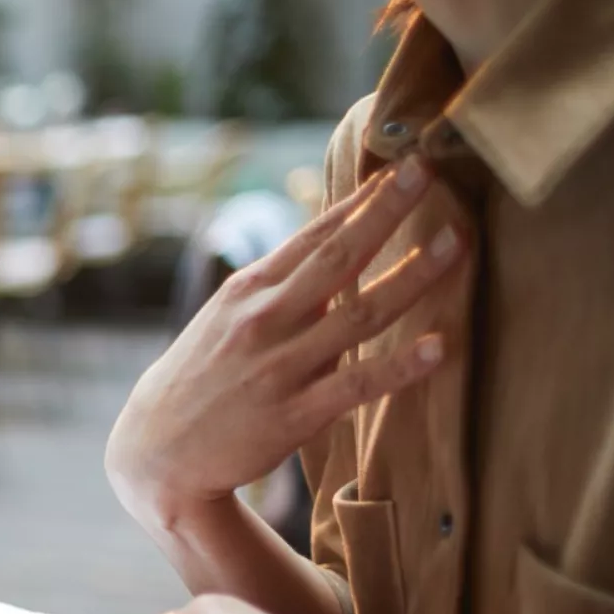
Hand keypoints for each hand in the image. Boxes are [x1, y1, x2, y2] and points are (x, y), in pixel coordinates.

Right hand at [105, 156, 463, 528]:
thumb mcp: (227, 316)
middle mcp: (264, 320)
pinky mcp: (293, 415)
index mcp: (248, 290)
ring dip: (411, 277)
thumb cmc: (202, 377)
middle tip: (427, 171)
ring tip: (457, 242)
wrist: (157, 448)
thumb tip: (332, 240)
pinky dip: (398, 367)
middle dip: (385, 212)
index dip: (360, 200)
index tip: (401, 165)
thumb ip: (279, 284)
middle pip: (337, 257)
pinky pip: (355, 385)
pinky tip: (438, 347)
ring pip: (358, 315)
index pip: (312, 234)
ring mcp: (279, 366)